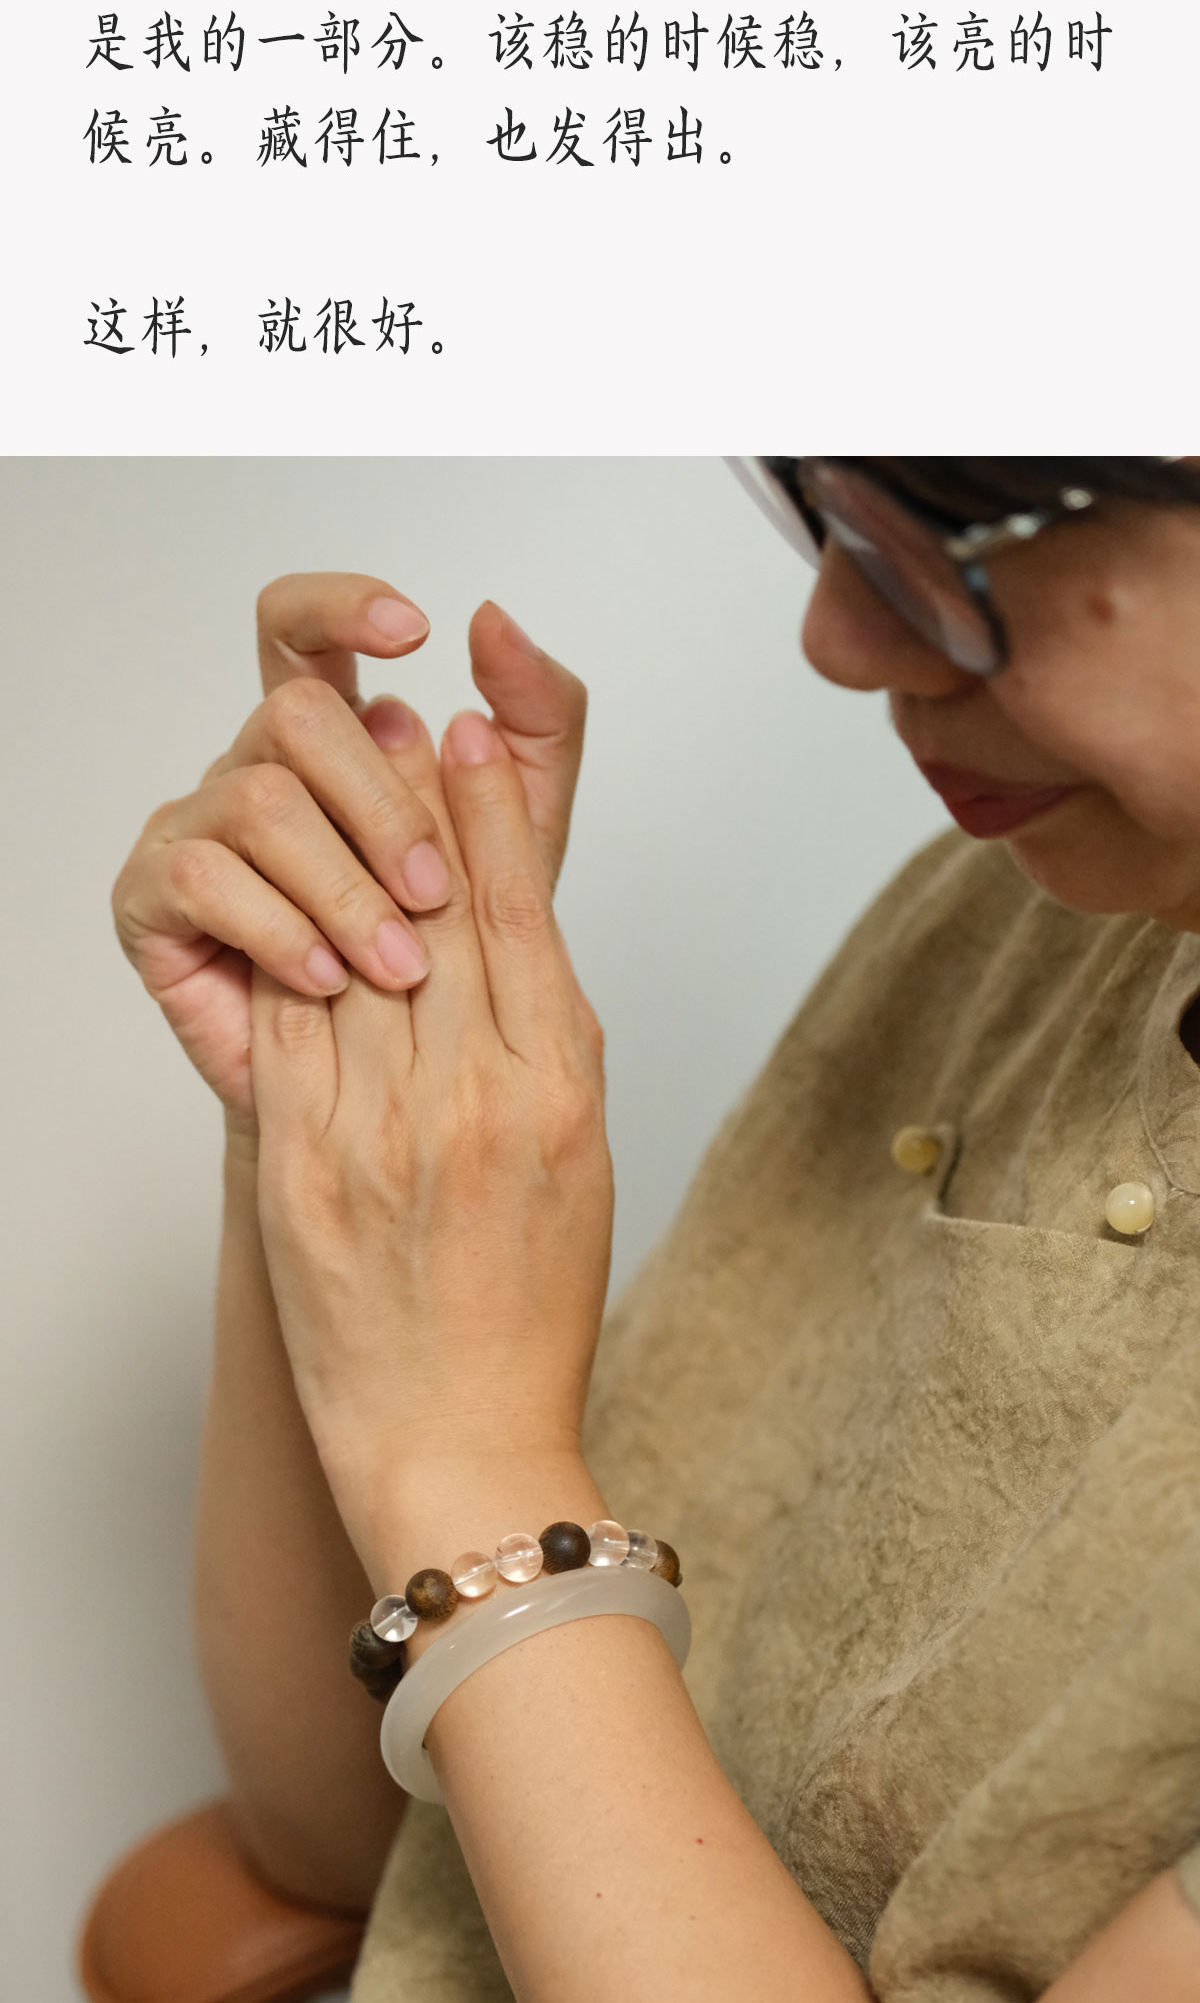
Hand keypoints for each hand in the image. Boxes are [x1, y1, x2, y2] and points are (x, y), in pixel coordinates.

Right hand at [111, 575, 587, 1139]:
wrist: (386, 1092)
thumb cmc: (445, 956)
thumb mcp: (520, 838)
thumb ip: (535, 725)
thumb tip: (496, 620)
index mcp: (328, 738)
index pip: (301, 627)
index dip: (341, 607)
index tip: (414, 629)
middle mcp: (251, 766)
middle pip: (293, 711)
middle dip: (380, 799)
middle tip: (435, 889)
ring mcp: (192, 825)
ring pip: (258, 798)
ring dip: (345, 885)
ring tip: (402, 964)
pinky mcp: (152, 898)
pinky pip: (205, 878)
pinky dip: (284, 930)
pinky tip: (331, 978)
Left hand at [248, 701, 611, 1575]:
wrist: (458, 1444)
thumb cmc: (531, 1314)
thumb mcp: (583, 1165)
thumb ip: (550, 1050)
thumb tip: (513, 945)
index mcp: (562, 1094)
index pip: (520, 916)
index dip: (491, 812)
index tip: (470, 735)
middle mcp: (475, 1098)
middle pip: (437, 912)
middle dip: (412, 803)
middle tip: (395, 717)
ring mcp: (382, 1129)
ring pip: (356, 952)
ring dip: (341, 856)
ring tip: (332, 782)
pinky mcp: (303, 1164)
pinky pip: (289, 1028)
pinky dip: (286, 952)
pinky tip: (283, 895)